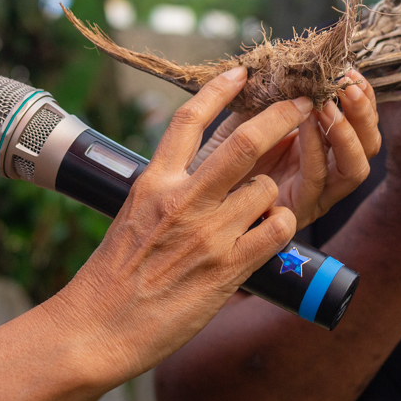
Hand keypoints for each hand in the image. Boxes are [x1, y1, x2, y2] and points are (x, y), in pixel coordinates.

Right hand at [55, 67, 319, 383]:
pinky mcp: (228, 268)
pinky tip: (273, 231)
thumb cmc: (110, 279)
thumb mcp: (131, 217)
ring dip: (273, 192)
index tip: (242, 71)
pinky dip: (282, 225)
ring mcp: (207, 234)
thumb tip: (192, 173)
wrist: (97, 328)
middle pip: (244, 141)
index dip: (220, 90)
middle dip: (282, 117)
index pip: (189, 119)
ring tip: (263, 207)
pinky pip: (276, 230)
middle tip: (303, 106)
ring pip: (265, 187)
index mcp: (153, 183)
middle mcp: (182, 201)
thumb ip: (165, 191)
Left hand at [190, 70, 381, 230]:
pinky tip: (305, 123)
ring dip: (344, 132)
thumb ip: (262, 98)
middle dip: (364, 113)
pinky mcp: (296, 212)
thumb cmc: (211, 166)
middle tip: (348, 85)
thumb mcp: (239, 122)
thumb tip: (275, 62)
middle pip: (367, 147)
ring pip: (354, 169)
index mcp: (318, 147)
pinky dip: (315, 149)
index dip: (362, 98)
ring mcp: (314, 195)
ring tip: (327, 104)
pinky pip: (316, 180)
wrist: (190, 209)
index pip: (358, 123)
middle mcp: (324, 173)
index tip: (349, 70)